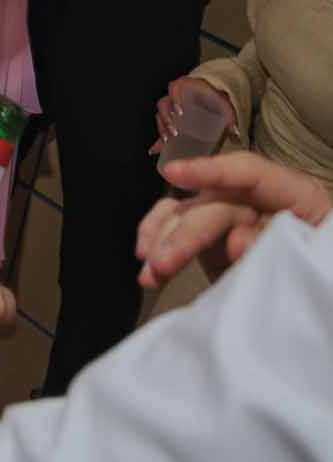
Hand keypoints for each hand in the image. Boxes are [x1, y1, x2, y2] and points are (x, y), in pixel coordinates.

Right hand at [136, 152, 329, 288]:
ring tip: (149, 271)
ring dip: (163, 241)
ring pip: (187, 213)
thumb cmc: (324, 265)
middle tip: (162, 263)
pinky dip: (159, 241)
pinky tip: (146, 261)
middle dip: (184, 232)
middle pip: (213, 204)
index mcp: (294, 195)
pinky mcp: (214, 239)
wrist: (323, 291)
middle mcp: (256, 199)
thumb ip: (276, 245)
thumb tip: (235, 242)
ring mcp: (232, 217)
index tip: (174, 174)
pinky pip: (179, 228)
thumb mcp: (316, 252)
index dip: (210, 170)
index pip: (248, 171)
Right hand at [153, 76, 237, 152]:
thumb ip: (229, 119)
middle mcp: (174, 95)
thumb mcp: (223, 106)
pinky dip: (158, 140)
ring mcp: (170, 107)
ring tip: (168, 140)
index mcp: (185, 86)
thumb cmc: (214, 99)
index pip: (175, 89)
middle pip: (164, 104)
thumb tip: (236, 135)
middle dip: (167, 119)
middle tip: (175, 132)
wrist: (210, 96)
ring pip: (160, 115)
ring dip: (163, 128)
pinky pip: (161, 129)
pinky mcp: (169, 120)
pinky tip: (155, 150)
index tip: (180, 113)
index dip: (175, 100)